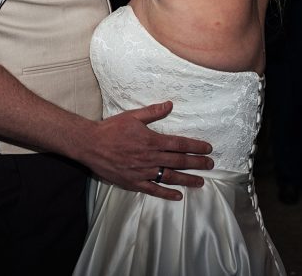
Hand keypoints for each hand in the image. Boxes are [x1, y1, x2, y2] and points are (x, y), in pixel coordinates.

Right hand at [79, 101, 212, 201]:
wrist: (91, 144)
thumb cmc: (111, 129)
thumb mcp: (132, 116)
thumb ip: (153, 112)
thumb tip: (170, 105)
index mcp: (151, 140)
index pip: (179, 144)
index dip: (195, 147)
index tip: (207, 149)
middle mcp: (149, 157)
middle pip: (179, 161)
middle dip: (197, 163)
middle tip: (210, 165)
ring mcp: (142, 171)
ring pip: (170, 177)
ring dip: (187, 179)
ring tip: (200, 182)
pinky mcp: (134, 182)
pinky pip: (153, 189)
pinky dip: (166, 193)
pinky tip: (178, 196)